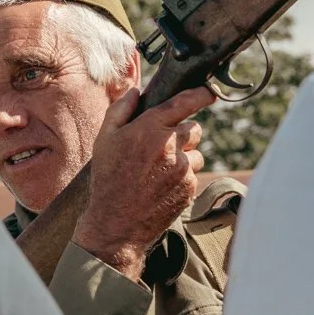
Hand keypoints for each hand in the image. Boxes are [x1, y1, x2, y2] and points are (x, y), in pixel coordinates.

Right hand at [75, 85, 216, 280]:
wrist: (116, 223)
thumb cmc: (108, 178)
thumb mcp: (104, 139)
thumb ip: (120, 110)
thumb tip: (135, 91)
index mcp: (150, 128)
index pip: (183, 103)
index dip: (200, 95)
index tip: (209, 92)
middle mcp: (170, 146)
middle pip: (194, 129)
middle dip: (183, 134)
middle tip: (163, 147)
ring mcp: (183, 168)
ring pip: (197, 153)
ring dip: (185, 157)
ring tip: (159, 171)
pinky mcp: (189, 187)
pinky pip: (194, 174)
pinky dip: (183, 177)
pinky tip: (162, 185)